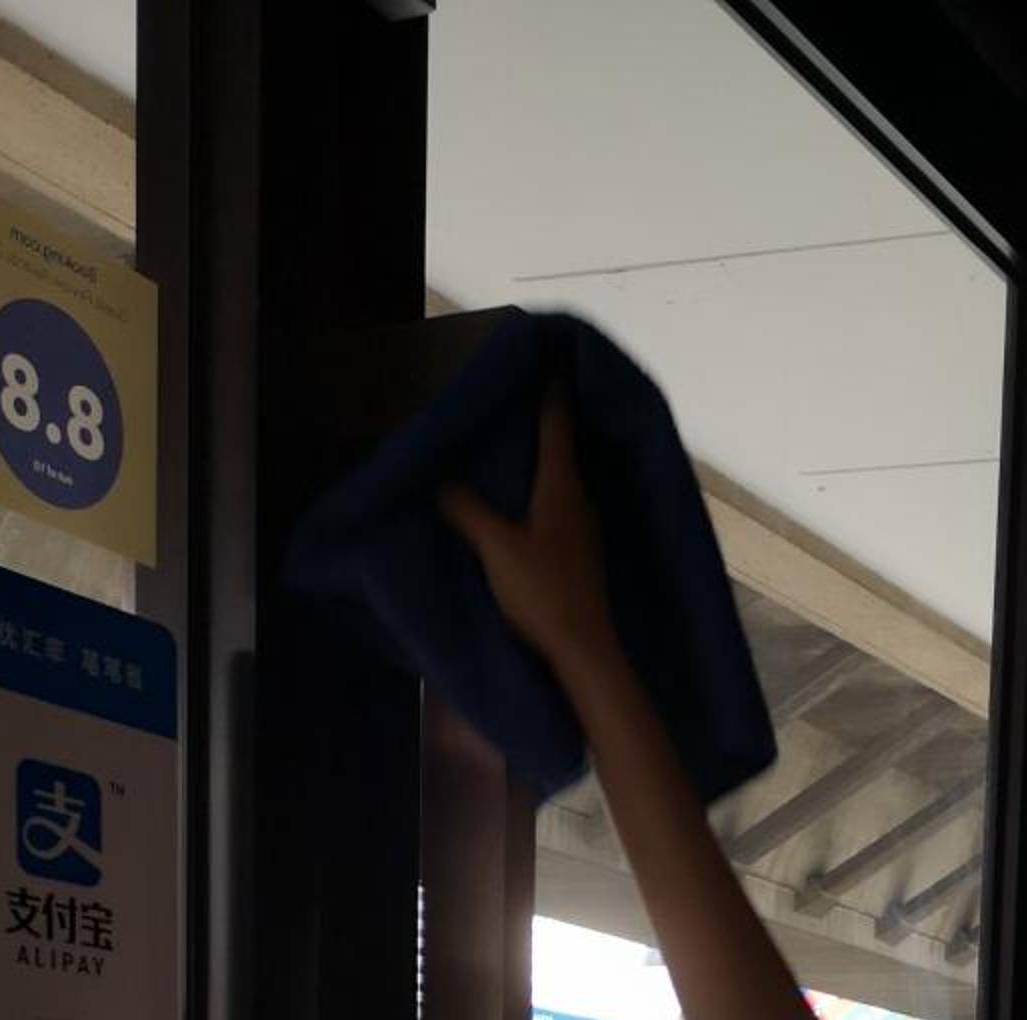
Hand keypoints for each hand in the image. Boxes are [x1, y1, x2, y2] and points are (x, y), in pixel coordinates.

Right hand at [441, 391, 615, 674]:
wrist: (582, 651)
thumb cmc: (542, 591)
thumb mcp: (495, 546)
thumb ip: (467, 510)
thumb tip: (442, 482)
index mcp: (561, 485)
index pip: (557, 424)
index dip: (550, 391)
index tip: (547, 360)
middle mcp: (579, 499)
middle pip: (562, 448)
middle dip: (543, 423)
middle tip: (520, 398)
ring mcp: (584, 528)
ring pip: (561, 480)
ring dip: (542, 461)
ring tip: (515, 446)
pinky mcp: (581, 554)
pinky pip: (560, 507)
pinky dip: (543, 493)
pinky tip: (526, 501)